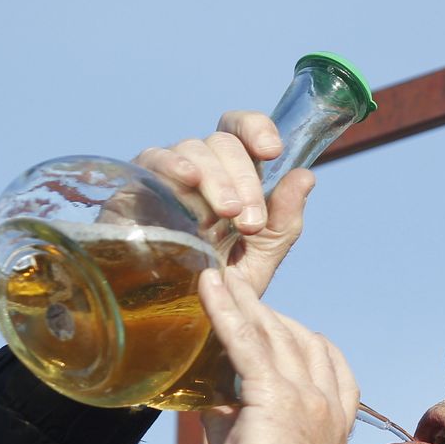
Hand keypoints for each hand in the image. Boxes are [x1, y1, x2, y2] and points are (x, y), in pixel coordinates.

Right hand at [134, 110, 314, 294]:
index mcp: (235, 174)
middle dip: (244, 178)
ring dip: (216, 179)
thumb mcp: (263, 256)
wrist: (178, 314)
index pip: (243, 129)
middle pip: (223, 142)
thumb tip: (306, 175)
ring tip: (226, 216)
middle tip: (250, 221)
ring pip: (193, 149)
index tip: (272, 151)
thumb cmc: (221, 282)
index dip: (257, 128)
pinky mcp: (138, 184)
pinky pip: (154, 159)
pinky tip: (189, 178)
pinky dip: (173, 164)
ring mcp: (169, 172)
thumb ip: (285, 220)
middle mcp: (203, 166)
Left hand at [198, 268, 356, 443]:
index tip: (276, 325)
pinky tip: (209, 287)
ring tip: (219, 276)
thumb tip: (208, 396)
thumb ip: (236, 420)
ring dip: (245, 301)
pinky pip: (248, 341)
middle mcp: (328, 403)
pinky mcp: (275, 394)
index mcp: (335, 422)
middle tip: (236, 288)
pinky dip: (227, 310)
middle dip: (268, 313)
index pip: (329, 363)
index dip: (302, 338)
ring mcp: (306, 396)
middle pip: (300, 340)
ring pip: (274, 334)